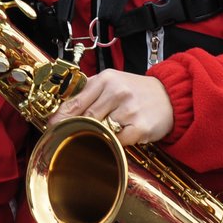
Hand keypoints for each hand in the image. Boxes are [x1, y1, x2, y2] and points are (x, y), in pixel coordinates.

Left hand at [55, 70, 173, 145]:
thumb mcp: (113, 83)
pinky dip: (116, 143)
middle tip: (74, 135)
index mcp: (106, 79)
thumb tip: (61, 114)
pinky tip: (121, 137)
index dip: (61, 118)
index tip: (52, 128)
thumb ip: (89, 94)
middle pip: (86, 118)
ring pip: (101, 130)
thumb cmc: (136, 92)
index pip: (75, 102)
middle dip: (79, 128)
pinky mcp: (140, 127)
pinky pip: (118, 141)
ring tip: (105, 133)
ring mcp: (129, 110)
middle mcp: (117, 92)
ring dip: (100, 135)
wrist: (170, 96)